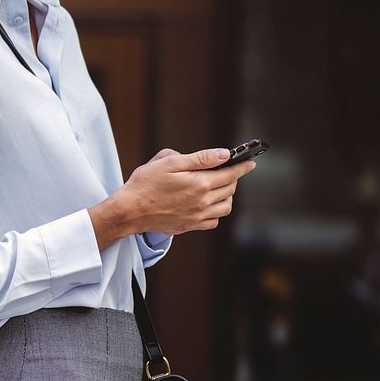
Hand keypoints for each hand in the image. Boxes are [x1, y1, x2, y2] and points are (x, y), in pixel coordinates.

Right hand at [119, 147, 256, 234]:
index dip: (243, 166)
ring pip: (225, 206)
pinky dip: (216, 212)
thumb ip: (200, 158)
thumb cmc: (145, 184)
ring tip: (219, 188)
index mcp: (200, 183)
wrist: (129, 210)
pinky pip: (213, 221)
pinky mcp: (189, 225)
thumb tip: (223, 154)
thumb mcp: (170, 163)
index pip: (231, 173)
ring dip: (227, 195)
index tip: (250, 162)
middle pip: (230, 189)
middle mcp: (203, 202)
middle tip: (227, 171)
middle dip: (232, 178)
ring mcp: (197, 216)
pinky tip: (208, 204)